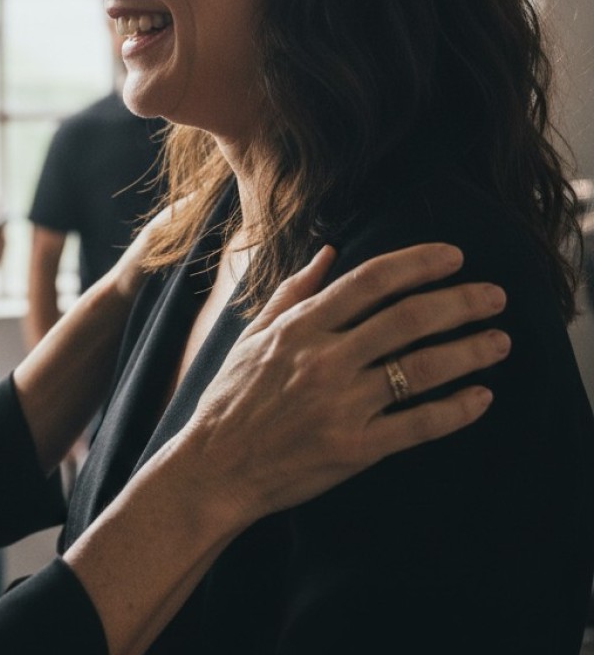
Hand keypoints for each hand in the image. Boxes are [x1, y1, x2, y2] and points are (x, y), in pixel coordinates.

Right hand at [176, 243, 508, 527]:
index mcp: (301, 327)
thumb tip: (329, 251)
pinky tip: (481, 397)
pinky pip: (418, 426)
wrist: (217, 466)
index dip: (417, 263)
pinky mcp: (355, 448)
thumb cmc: (233, 396)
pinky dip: (456, 411)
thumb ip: (294, 291)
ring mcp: (342, 405)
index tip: (454, 256)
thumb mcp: (253, 333)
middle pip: (407, 319)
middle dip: (459, 302)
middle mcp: (325, 360)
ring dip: (469, 352)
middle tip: (496, 296)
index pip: (370, 281)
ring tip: (500, 341)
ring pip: (421, 369)